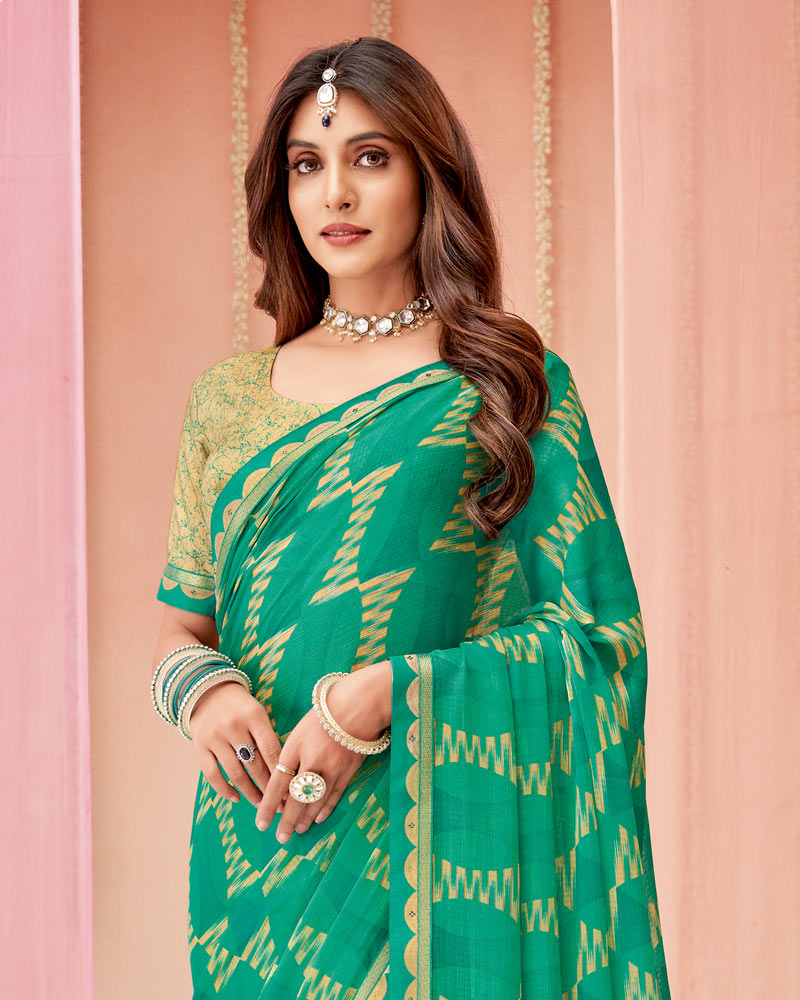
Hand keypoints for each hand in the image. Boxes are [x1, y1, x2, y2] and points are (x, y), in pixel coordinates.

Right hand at [187, 680, 279, 807]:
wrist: (207, 690)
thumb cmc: (240, 706)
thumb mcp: (258, 712)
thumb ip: (268, 737)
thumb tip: (285, 772)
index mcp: (254, 716)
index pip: (272, 750)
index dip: (282, 774)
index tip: (292, 791)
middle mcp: (234, 726)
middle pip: (255, 765)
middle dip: (269, 789)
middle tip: (281, 805)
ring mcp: (215, 737)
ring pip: (235, 774)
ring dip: (250, 793)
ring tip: (261, 805)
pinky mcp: (199, 746)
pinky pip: (212, 774)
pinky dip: (224, 790)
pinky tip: (237, 797)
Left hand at [254, 661, 391, 842]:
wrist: (359, 705)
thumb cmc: (325, 712)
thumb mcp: (299, 730)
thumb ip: (290, 754)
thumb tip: (281, 781)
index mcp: (295, 748)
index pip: (278, 783)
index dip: (268, 806)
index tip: (261, 823)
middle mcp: (312, 762)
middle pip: (296, 799)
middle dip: (287, 821)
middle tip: (280, 838)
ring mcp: (332, 769)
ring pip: (315, 801)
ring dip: (305, 818)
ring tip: (297, 830)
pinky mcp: (348, 771)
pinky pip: (334, 795)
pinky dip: (325, 809)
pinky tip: (318, 818)